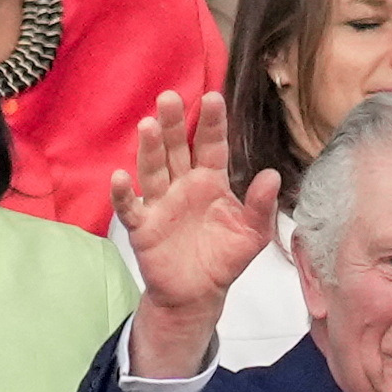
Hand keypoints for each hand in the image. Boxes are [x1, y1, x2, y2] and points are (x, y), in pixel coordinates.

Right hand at [109, 90, 282, 382]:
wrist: (197, 295)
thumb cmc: (224, 259)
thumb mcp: (252, 234)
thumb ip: (261, 206)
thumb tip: (272, 176)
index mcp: (210, 180)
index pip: (211, 145)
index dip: (212, 123)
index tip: (213, 97)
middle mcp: (183, 185)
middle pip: (176, 148)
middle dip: (173, 123)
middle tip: (170, 96)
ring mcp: (160, 203)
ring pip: (153, 170)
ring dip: (149, 149)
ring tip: (147, 125)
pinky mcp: (143, 227)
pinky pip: (130, 208)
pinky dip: (122, 194)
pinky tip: (119, 177)